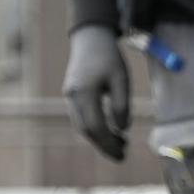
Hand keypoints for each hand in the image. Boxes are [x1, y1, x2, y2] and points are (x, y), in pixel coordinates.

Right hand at [61, 25, 129, 161]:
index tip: (123, 154)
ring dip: (100, 139)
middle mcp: (73, 96)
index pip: (95, 126)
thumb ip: (122, 105)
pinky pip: (82, 118)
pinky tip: (111, 132)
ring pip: (82, 126)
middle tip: (123, 155)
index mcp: (84, 92)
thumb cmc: (109, 57)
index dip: (108, 143)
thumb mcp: (122, 80)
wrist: (90, 38)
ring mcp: (70, 97)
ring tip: (121, 144)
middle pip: (86, 130)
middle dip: (104, 145)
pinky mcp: (72, 96)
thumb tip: (122, 129)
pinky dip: (95, 129)